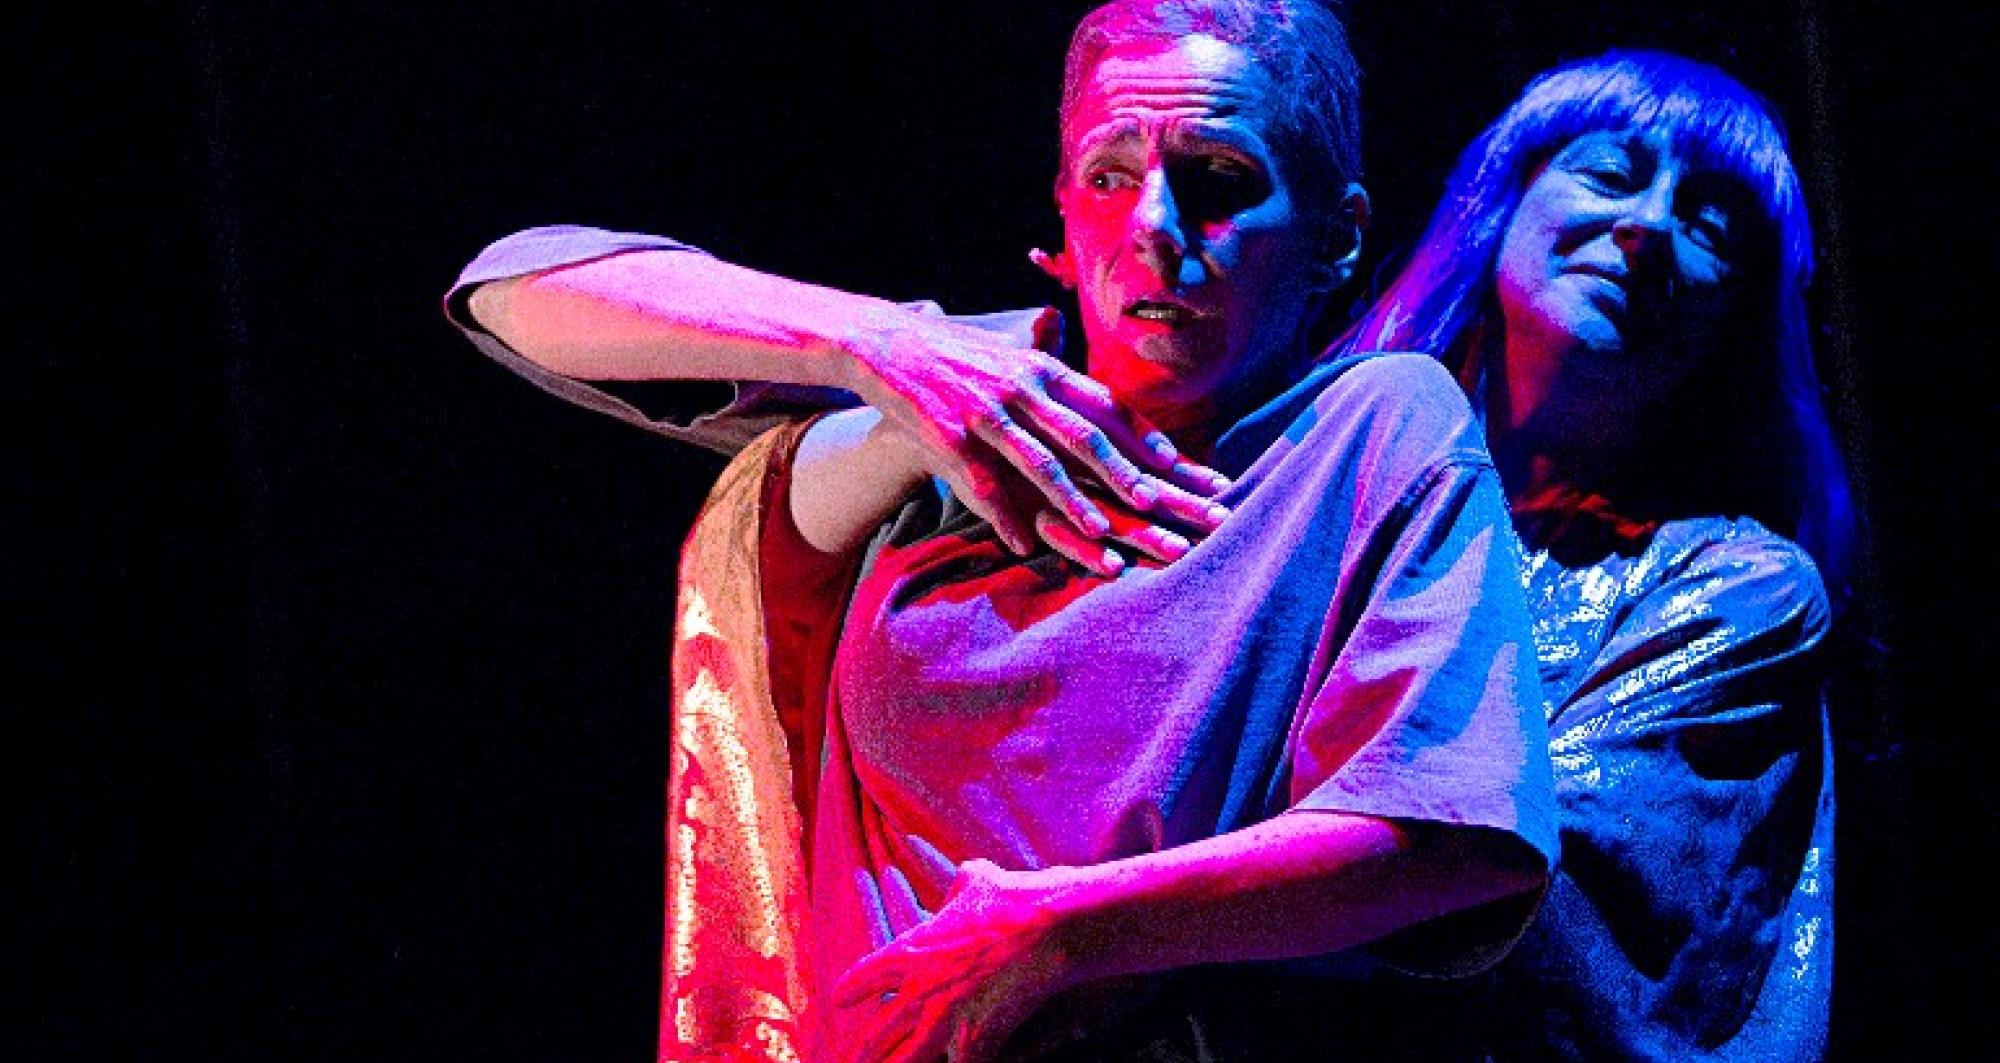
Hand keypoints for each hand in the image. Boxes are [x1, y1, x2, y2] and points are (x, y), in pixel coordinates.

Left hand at [829, 860, 1072, 1062]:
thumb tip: (965, 875)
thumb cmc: (1011, 898)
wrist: (1051, 928)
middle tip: (848, 1061)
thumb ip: (960, 883)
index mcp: (911, 950)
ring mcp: (950, 1019)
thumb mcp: (976, 879)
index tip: (839, 998)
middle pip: (878, 1033)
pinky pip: (960, 1062)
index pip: (866, 976)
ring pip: (910, 1057)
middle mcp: (922, 991)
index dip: (850, 989)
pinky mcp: (981, 1038)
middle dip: (861, 1052)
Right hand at [841, 307, 1229, 566]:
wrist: (884, 342)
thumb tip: (1098, 391)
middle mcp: (1021, 386)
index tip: (1179, 464)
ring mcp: (985, 411)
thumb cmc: (954, 354)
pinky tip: (1020, 543)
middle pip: (1084, 435)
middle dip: (1125, 473)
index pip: (1105, 405)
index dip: (1143, 436)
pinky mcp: (948, 433)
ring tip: (1100, 532)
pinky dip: (1003, 513)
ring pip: (1038, 460)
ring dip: (1072, 499)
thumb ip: (1052, 373)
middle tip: (1162, 505)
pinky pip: (981, 480)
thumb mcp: (1009, 352)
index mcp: (1043, 368)